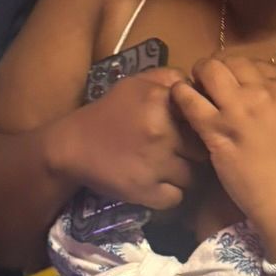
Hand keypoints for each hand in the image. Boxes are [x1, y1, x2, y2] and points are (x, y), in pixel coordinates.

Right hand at [55, 67, 197, 212]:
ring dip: (183, 175)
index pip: (204, 118)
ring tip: (166, 169)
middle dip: (193, 153)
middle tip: (179, 153)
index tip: (190, 131)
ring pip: (192, 177)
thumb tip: (200, 88)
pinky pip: (176, 198)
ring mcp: (155, 164)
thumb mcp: (137, 83)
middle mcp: (162, 132)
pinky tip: (156, 184)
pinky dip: (169, 194)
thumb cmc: (109, 112)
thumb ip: (171, 78)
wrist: (72, 145)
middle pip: (202, 150)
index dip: (199, 127)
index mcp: (162, 101)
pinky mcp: (145, 191)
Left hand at [170, 56, 275, 242]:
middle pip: (232, 61)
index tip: (232, 82)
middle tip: (208, 81)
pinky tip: (178, 99)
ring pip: (210, 70)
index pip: (257, 64)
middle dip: (217, 67)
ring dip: (198, 74)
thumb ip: (273, 101)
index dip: (239, 71)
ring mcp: (239, 109)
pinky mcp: (216, 128)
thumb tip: (246, 90)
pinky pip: (189, 99)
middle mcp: (264, 92)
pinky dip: (180, 94)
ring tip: (192, 86)